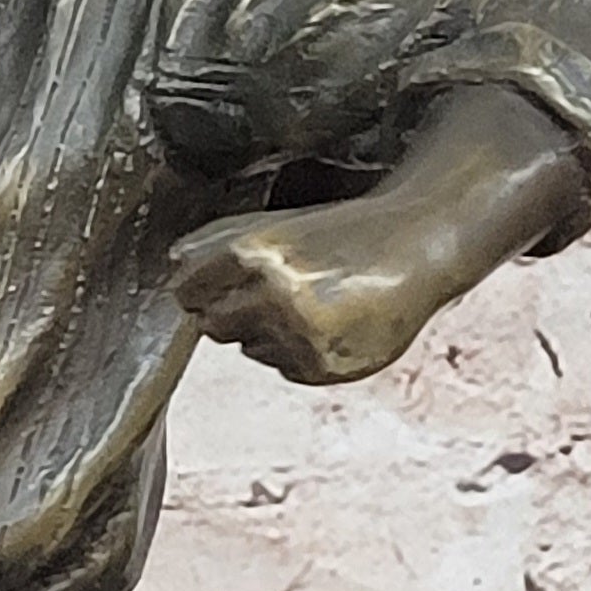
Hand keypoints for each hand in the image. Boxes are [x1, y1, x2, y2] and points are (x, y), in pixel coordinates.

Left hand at [169, 199, 446, 385]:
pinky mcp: (320, 366)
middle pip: (212, 325)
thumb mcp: (281, 222)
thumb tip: (172, 260)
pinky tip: (329, 324)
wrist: (419, 247)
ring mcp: (298, 336)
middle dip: (229, 312)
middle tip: (270, 293)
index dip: (198, 290)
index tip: (211, 286)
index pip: (187, 292)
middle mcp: (272, 297)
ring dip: (265, 333)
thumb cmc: (346, 231)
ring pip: (248, 349)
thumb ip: (220, 240)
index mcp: (255, 255)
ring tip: (309, 304)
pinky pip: (283, 368)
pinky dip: (296, 352)